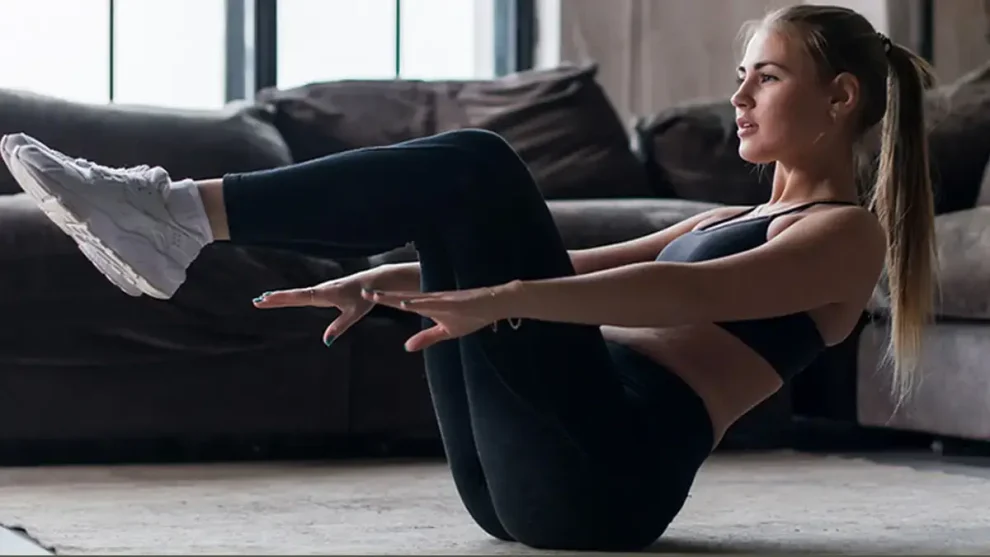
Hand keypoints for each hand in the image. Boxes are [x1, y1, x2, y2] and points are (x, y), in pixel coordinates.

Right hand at [252, 275, 375, 345]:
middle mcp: (319, 290)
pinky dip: (291, 296)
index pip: (297, 297)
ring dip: (281, 296)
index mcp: (323, 294)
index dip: (281, 299)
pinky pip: (304, 294)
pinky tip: (287, 298)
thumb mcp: (354, 314)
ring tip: (265, 299)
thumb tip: (327, 342)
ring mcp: (321, 290)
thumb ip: (340, 326)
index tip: (265, 299)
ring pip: (297, 294)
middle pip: (293, 295)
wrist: (372, 281)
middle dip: (275, 298)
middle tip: (256, 301)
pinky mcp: (324, 291)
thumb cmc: (364, 297)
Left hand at [362, 281, 519, 351]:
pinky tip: (405, 302)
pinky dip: (417, 302)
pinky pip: (430, 302)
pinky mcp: (450, 301)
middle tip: (362, 291)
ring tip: (376, 295)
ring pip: (412, 298)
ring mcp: (440, 300)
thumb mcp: (446, 332)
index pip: (402, 303)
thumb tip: (406, 348)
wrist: (493, 304)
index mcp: (428, 307)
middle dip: (382, 296)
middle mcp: (430, 300)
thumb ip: (426, 338)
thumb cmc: (472, 316)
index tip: (367, 296)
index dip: (385, 300)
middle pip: (402, 298)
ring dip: (394, 297)